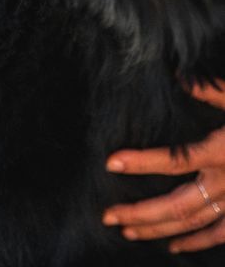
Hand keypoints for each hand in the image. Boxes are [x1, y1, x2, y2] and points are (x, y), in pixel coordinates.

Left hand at [103, 81, 224, 253]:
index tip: (111, 163)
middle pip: (176, 204)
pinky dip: (195, 242)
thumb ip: (209, 89)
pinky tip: (173, 246)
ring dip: (157, 229)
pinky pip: (220, 235)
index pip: (173, 160)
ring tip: (126, 230)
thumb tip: (177, 75)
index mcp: (221, 152)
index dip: (141, 162)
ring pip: (192, 223)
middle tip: (107, 216)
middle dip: (140, 212)